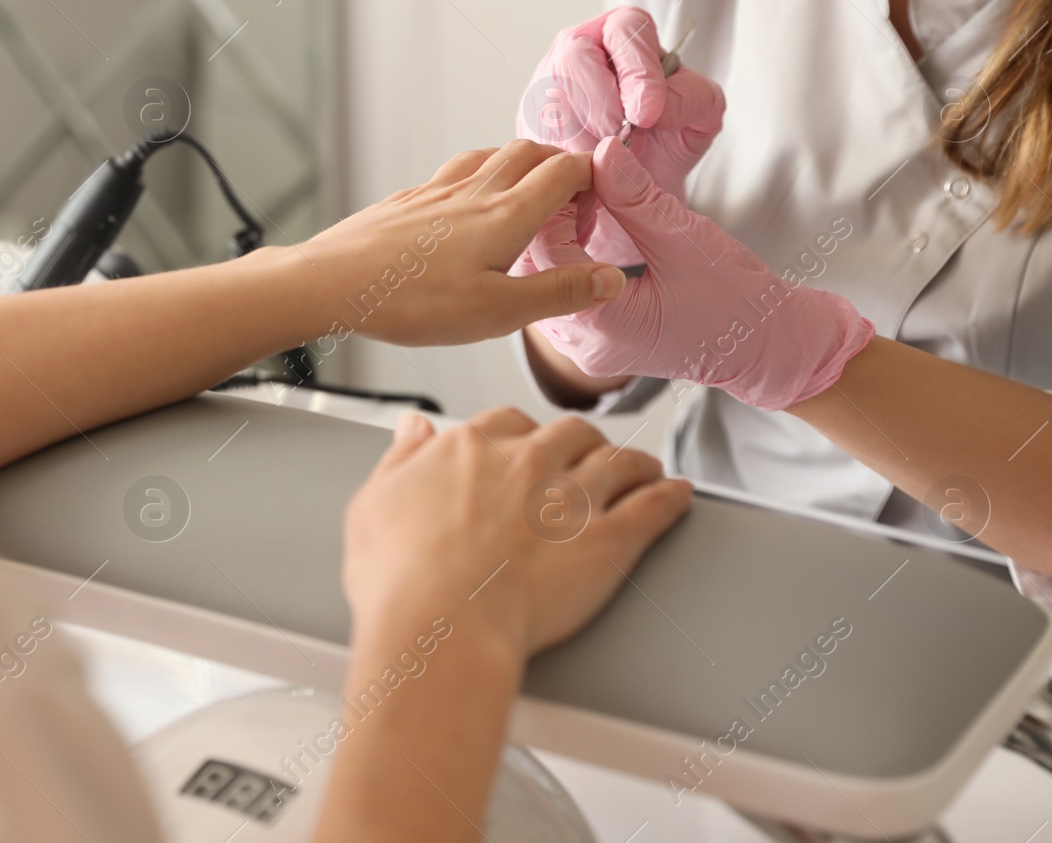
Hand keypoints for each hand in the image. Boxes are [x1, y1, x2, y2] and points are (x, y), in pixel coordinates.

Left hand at [295, 140, 628, 345]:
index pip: (566, 171)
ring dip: (520, 164)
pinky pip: (454, 172)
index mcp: (505, 215)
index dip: (595, 176)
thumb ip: (560, 291)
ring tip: (528, 193)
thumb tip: (612, 277)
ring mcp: (437, 191)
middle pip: (530, 152)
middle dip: (561, 164)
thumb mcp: (500, 312)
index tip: (606, 197)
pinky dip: (479, 175)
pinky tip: (468, 204)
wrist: (332, 284)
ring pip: (491, 155)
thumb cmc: (410, 302)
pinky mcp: (408, 200)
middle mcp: (473, 192)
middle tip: (574, 195)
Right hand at [342, 407, 691, 656]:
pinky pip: (653, 506)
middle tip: (585, 458)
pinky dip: (670, 496)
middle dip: (580, 443)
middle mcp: (528, 462)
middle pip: (570, 434)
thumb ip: (400, 460)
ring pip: (618, 461)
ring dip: (633, 463)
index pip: (508, 423)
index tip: (528, 448)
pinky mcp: (610, 539)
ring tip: (643, 470)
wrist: (442, 629)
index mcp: (471, 449)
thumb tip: (413, 429)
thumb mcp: (374, 505)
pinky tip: (678, 494)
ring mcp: (573, 497)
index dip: (522, 436)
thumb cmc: (401, 581)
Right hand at [517, 7, 724, 266]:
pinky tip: (585, 177)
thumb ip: (693, 98)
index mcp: (625, 35)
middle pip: (574, 57)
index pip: (625, 29)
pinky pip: (534, 136)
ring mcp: (545, 82)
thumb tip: (652, 107)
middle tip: (621, 139)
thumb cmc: (668, 140)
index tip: (647, 114)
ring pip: (550, 98)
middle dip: (600, 104)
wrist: (640, 187)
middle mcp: (579, 49)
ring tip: (609, 164)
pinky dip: (562, 162)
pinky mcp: (526, 121)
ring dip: (582, 138)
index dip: (637, 69)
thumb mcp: (701, 116)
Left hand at [528, 137, 873, 410]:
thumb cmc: (735, 300)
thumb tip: (602, 152)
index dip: (556, 203)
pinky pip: (558, 296)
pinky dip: (563, 259)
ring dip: (553, 237)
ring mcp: (585, 348)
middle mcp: (583, 344)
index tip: (578, 170)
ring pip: (541, 283)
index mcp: (602, 323)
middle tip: (575, 180)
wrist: (763, 345)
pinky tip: (583, 231)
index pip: (547, 252)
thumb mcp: (684, 238)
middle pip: (535, 270)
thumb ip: (637, 197)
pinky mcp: (592, 342)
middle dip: (548, 218)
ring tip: (582, 201)